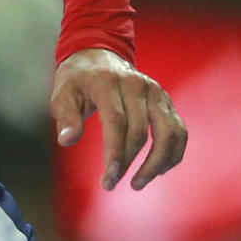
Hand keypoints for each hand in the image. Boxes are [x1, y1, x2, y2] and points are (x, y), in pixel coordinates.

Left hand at [51, 48, 186, 190]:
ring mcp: (155, 91)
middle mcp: (136, 84)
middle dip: (127, 162)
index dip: (114, 151)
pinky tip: (158, 170)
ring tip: (137, 183)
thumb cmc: (78, 81)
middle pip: (139, 130)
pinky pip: (178, 131)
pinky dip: (173, 153)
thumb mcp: (62, 94)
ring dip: (156, 163)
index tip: (108, 178)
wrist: (98, 56)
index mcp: (108, 81)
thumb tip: (67, 140)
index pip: (116, 120)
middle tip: (110, 183)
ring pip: (168, 132)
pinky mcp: (166, 101)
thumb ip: (66, 117)